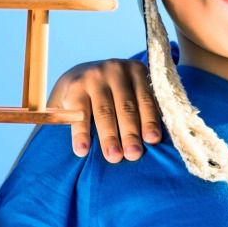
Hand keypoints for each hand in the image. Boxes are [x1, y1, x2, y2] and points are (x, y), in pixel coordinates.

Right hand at [46, 59, 160, 162]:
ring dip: (109, 137)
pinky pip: (79, 114)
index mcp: (137, 71)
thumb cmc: (114, 93)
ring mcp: (94, 77)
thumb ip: (141, 109)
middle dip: (130, 133)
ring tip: (113, 157)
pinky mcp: (75, 88)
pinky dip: (81, 134)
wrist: (77, 77)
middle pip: (126, 107)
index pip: (146, 99)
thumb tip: (152, 141)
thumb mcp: (130, 91)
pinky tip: (83, 150)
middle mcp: (116, 70)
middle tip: (134, 154)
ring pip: (104, 112)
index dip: (150, 121)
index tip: (152, 141)